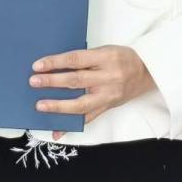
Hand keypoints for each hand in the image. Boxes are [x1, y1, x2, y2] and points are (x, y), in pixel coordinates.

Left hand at [29, 45, 154, 137]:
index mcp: (105, 58)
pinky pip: (89, 118)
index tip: (38, 65)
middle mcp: (108, 78)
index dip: (56, 62)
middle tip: (34, 82)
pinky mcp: (108, 107)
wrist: (148, 72)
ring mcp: (108, 95)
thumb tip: (55, 66)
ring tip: (41, 105)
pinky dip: (72, 126)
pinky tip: (57, 131)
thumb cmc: (122, 58)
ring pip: (81, 103)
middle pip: (76, 80)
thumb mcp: (104, 50)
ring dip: (59, 106)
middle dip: (52, 82)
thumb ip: (84, 58)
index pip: (75, 59)